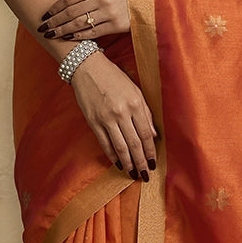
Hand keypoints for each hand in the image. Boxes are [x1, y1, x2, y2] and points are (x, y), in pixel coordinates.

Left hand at [38, 0, 129, 41]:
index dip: (55, 7)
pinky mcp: (116, 25)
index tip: (46, 14)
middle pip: (71, 12)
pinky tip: (69, 38)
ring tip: (52, 34)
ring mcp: (109, 12)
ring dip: (63, 30)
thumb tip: (66, 4)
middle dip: (55, 21)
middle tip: (43, 27)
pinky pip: (93, 32)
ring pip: (80, 23)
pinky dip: (79, 36)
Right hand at [70, 51, 157, 180]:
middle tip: (144, 175)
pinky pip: (104, 143)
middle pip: (134, 144)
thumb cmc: (114, 77)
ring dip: (128, 163)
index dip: (150, 152)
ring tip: (133, 174)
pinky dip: (112, 155)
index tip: (153, 163)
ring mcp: (106, 118)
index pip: (146, 134)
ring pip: (120, 147)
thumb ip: (146, 112)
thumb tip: (154, 135)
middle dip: (140, 162)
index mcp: (135, 103)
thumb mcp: (135, 90)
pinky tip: (118, 163)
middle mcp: (121, 112)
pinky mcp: (93, 121)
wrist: (87, 67)